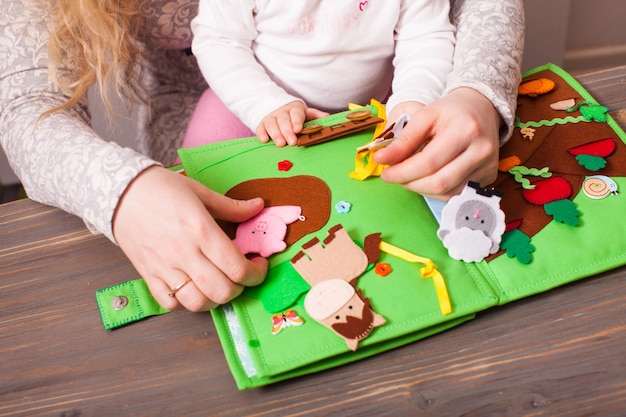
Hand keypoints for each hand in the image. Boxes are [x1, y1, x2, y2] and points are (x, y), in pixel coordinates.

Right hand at [112, 166, 267, 311]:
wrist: (118, 191)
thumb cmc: (160, 188)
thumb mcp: (200, 191)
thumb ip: (232, 206)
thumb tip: (258, 207)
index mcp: (201, 231)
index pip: (237, 268)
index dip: (256, 273)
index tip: (258, 265)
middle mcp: (184, 253)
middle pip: (222, 291)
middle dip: (241, 288)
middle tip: (242, 275)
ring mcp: (164, 268)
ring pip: (198, 303)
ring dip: (215, 299)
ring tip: (220, 284)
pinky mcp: (148, 275)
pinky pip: (170, 303)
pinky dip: (185, 302)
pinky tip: (193, 287)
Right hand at [256, 100, 327, 145]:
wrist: (278, 108)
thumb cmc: (295, 115)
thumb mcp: (306, 113)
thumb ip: (316, 116)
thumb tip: (328, 117)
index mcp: (294, 109)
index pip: (296, 114)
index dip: (297, 121)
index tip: (298, 129)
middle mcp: (282, 112)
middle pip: (284, 120)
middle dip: (287, 131)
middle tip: (291, 142)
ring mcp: (271, 117)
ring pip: (272, 124)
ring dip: (276, 134)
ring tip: (280, 144)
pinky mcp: (262, 123)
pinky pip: (260, 127)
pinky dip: (262, 133)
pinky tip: (265, 140)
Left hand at [374, 88, 501, 199]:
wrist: (481, 108)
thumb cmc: (450, 112)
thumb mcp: (424, 116)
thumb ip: (403, 139)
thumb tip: (380, 159)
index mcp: (465, 129)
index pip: (428, 163)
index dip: (403, 172)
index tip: (385, 173)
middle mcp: (481, 150)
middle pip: (439, 182)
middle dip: (410, 183)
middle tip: (395, 176)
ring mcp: (488, 166)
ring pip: (447, 193)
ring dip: (422, 189)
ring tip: (410, 176)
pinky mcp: (489, 176)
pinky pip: (457, 194)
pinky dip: (436, 191)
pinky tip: (427, 179)